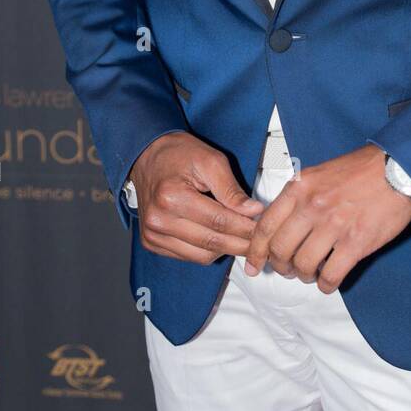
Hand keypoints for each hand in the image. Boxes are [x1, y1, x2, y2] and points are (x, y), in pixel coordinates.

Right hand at [130, 131, 263, 262]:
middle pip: (211, 243)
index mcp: (172, 197)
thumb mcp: (211, 161)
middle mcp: (158, 220)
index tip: (263, 228)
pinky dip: (207, 251)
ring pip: (202, 256)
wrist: (147, 156)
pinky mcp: (152, 242)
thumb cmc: (178, 154)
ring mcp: (153, 234)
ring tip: (240, 237)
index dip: (246, 228)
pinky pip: (188, 257)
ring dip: (225, 250)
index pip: (219, 222)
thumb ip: (232, 189)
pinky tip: (218, 237)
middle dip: (240, 244)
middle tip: (259, 241)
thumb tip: (253, 211)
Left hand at [244, 145, 410, 290]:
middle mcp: (312, 206)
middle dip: (280, 266)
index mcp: (300, 188)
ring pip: (303, 265)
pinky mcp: (356, 242)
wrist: (397, 168)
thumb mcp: (319, 173)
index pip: (265, 226)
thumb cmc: (361, 170)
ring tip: (311, 274)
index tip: (253, 265)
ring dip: (303, 276)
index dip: (255, 251)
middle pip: (280, 249)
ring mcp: (334, 226)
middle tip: (287, 270)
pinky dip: (326, 285)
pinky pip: (331, 275)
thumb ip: (299, 196)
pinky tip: (329, 282)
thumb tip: (282, 223)